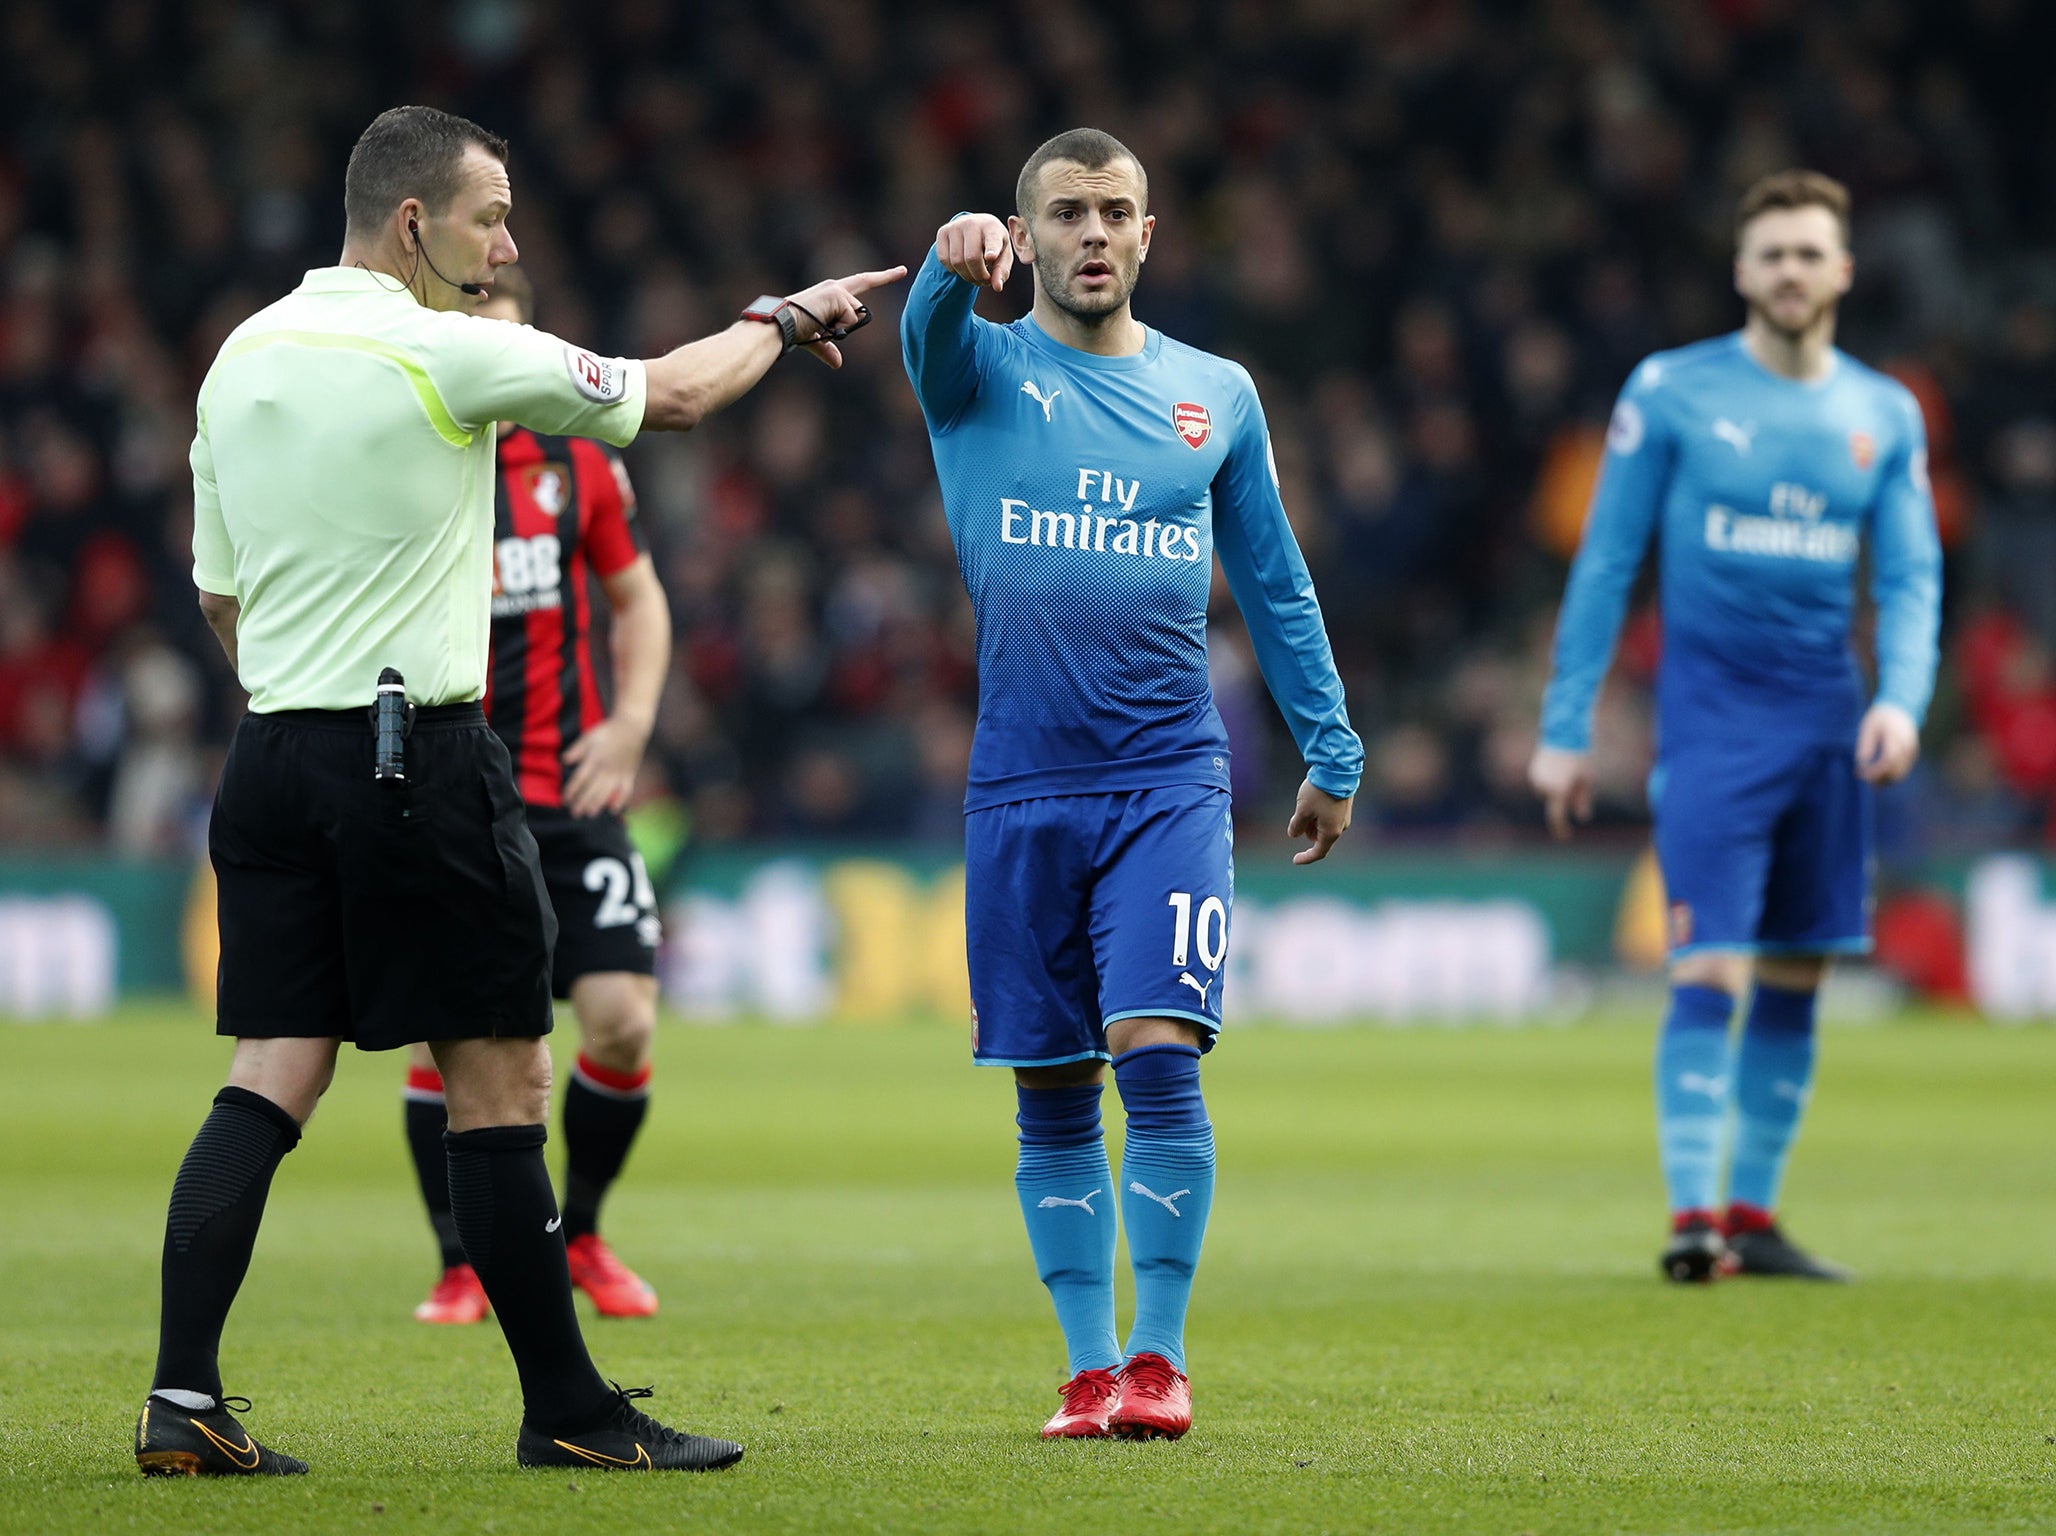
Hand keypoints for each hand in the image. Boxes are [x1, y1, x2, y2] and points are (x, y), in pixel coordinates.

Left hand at [561, 715, 649, 817]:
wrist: (631, 727)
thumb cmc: (607, 731)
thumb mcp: (589, 737)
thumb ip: (576, 750)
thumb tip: (564, 761)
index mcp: (594, 759)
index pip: (580, 779)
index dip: (571, 791)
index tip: (565, 800)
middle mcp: (606, 768)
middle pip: (592, 789)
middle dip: (582, 802)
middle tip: (574, 813)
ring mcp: (619, 772)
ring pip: (607, 792)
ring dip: (597, 804)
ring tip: (589, 814)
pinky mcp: (629, 774)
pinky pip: (626, 791)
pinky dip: (620, 801)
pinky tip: (613, 810)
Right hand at [783, 265, 908, 368]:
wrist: (781, 325)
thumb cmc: (794, 331)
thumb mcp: (816, 340)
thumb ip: (829, 349)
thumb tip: (838, 364)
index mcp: (832, 293)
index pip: (864, 282)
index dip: (885, 277)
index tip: (904, 270)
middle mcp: (836, 286)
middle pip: (859, 313)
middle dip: (844, 325)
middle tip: (818, 325)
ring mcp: (836, 289)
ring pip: (855, 317)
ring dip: (838, 328)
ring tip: (817, 324)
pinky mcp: (836, 294)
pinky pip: (850, 319)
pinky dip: (837, 327)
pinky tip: (819, 321)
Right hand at [934, 213, 1012, 293]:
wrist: (976, 226)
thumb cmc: (993, 244)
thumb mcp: (1003, 256)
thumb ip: (1001, 272)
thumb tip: (997, 288)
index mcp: (992, 227)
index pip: (992, 240)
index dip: (991, 250)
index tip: (991, 257)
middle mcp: (972, 223)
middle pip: (972, 258)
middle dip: (978, 276)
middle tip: (984, 281)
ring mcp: (955, 226)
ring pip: (956, 262)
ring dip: (966, 276)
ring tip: (975, 276)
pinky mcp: (942, 231)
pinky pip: (944, 259)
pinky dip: (953, 270)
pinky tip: (962, 266)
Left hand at [1287, 778, 1353, 864]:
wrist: (1337, 770)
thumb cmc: (1319, 792)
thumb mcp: (1302, 810)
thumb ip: (1296, 826)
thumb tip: (1294, 835)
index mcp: (1331, 832)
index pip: (1318, 852)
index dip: (1306, 858)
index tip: (1295, 860)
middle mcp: (1340, 827)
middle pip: (1319, 837)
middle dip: (1306, 831)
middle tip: (1297, 817)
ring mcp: (1344, 817)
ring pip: (1323, 826)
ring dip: (1312, 821)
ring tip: (1306, 803)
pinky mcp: (1344, 806)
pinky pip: (1329, 817)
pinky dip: (1318, 814)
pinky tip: (1313, 799)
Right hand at [1529, 745, 1592, 840]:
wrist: (1565, 732)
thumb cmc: (1580, 756)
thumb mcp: (1587, 780)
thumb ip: (1583, 799)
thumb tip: (1581, 817)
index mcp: (1558, 790)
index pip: (1557, 816)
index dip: (1561, 828)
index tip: (1564, 838)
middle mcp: (1543, 786)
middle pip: (1554, 801)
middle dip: (1564, 797)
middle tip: (1577, 782)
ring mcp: (1536, 778)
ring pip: (1547, 793)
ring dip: (1557, 788)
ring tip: (1569, 770)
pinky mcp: (1533, 770)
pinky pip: (1542, 783)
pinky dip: (1551, 780)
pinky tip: (1560, 765)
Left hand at [1855, 702, 1919, 784]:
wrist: (1900, 708)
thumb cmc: (1880, 718)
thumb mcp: (1868, 727)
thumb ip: (1865, 744)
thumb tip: (1861, 763)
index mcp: (1895, 736)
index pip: (1888, 759)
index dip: (1875, 770)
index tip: (1861, 773)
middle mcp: (1906, 745)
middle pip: (1895, 770)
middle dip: (1878, 778)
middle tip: (1862, 778)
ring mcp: (1911, 751)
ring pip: (1901, 773)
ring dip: (1885, 780)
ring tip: (1869, 780)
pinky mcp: (1912, 754)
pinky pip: (1903, 769)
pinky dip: (1891, 775)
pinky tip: (1878, 777)